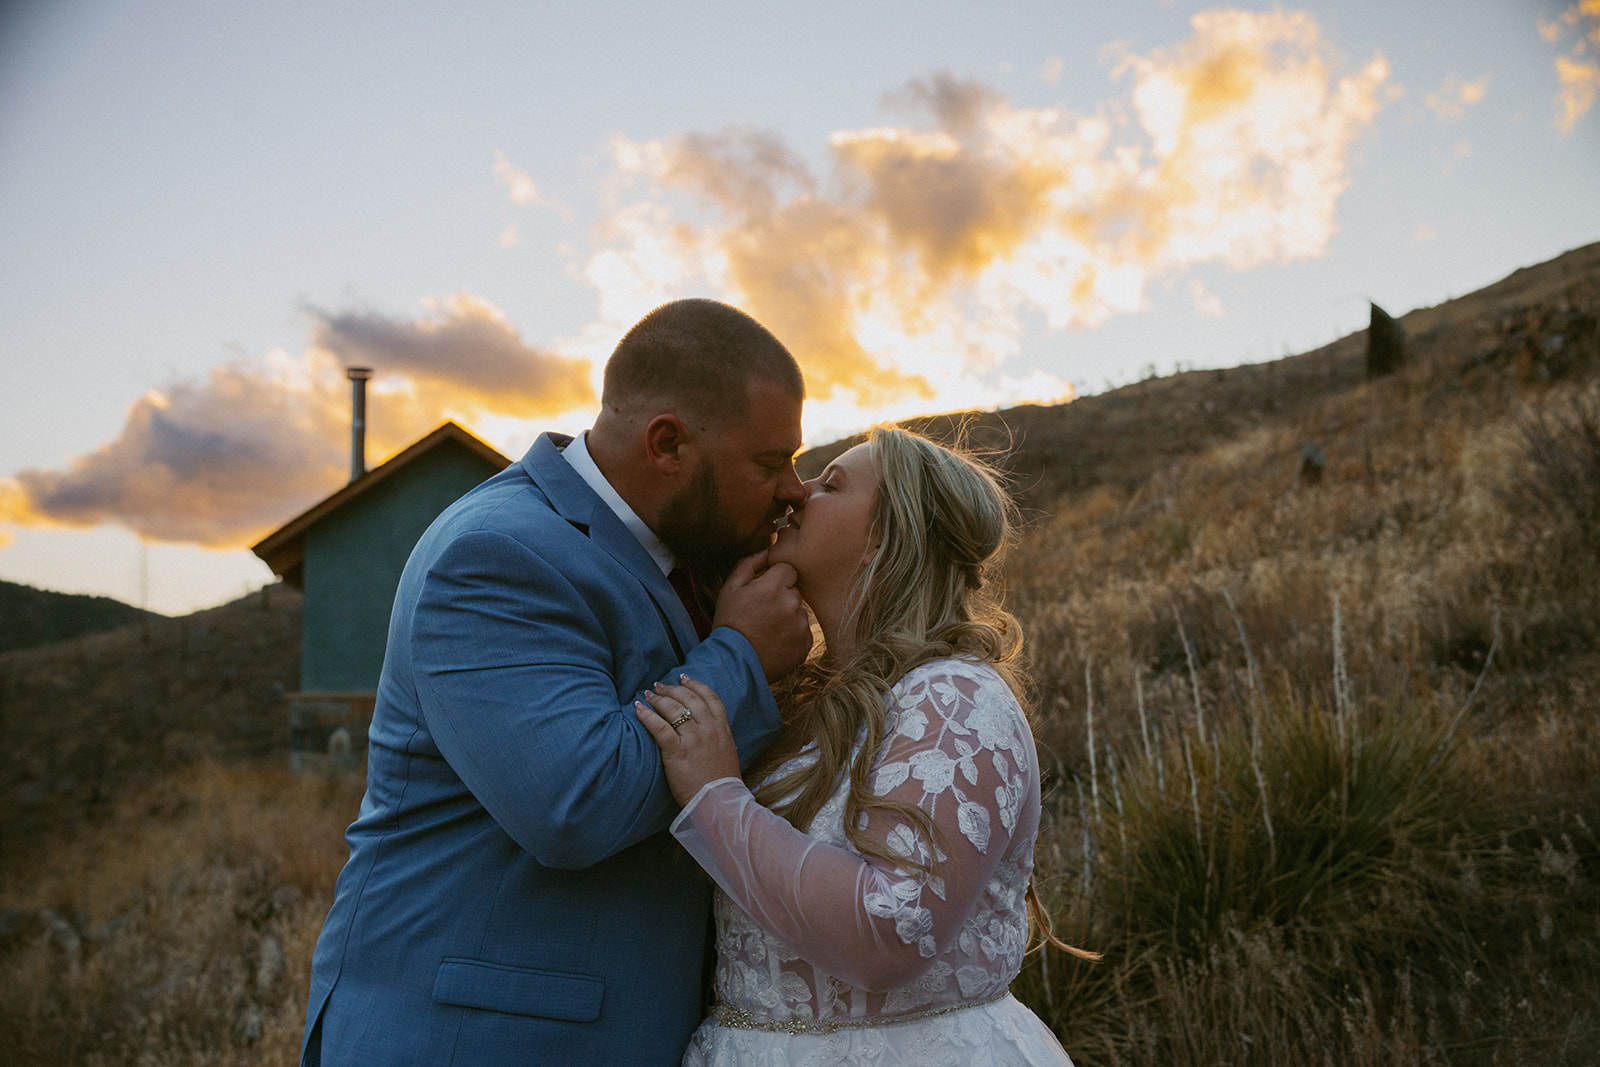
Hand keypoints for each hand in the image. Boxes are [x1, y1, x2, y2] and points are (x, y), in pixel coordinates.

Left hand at [635, 675, 739, 806]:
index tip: (684, 677)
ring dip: (659, 699)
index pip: (710, 697)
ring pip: (673, 709)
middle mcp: (709, 729)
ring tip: (648, 695)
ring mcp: (694, 739)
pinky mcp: (677, 751)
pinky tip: (639, 710)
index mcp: (722, 729)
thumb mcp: (727, 752)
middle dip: (672, 689)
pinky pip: (659, 727)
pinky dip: (647, 716)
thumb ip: (717, 737)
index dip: (695, 685)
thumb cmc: (722, 782)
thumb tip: (706, 728)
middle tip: (659, 686)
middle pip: (689, 699)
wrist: (720, 802)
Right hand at [712, 550, 812, 680]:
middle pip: (794, 590)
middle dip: (782, 597)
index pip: (788, 569)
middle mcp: (792, 603)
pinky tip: (775, 641)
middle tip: (762, 613)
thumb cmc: (729, 622)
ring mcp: (801, 625)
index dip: (774, 579)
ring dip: (788, 616)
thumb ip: (749, 563)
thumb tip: (768, 549)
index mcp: (774, 586)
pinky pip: (803, 631)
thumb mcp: (730, 588)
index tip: (762, 593)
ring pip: (799, 611)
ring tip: (767, 629)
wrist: (733, 663)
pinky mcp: (805, 644)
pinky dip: (792, 634)